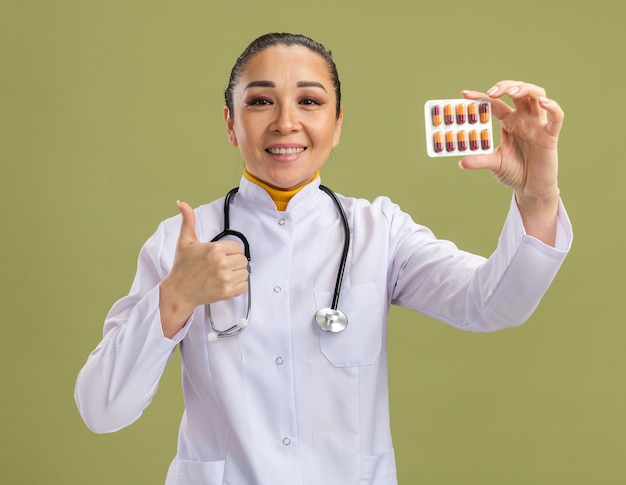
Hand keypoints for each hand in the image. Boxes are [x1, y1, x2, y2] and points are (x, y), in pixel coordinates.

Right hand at [159, 201, 248, 337]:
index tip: (220, 256)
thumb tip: (182, 203)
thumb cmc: (182, 267)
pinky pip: (244, 286)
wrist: (178, 291)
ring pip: (245, 272)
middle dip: (233, 262)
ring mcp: (225, 278)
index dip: (230, 251)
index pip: (238, 247)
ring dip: (236, 274)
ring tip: (222, 275)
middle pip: (243, 259)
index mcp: (215, 249)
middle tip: (220, 266)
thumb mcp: (185, 241)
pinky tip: (225, 283)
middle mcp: (221, 263)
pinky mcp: (227, 292)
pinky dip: (237, 286)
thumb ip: (188, 221)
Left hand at [460, 81, 564, 244]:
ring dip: (525, 89)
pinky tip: (542, 103)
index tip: (464, 95)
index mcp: (509, 122)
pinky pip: (556, 117)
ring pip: (537, 95)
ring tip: (512, 93)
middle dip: (505, 87)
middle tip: (491, 93)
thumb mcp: (494, 164)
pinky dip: (552, 107)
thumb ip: (480, 160)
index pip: (495, 103)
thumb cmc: (515, 173)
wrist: (531, 189)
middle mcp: (524, 119)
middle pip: (518, 91)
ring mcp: (537, 125)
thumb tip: (461, 162)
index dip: (480, 97)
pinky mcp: (550, 136)